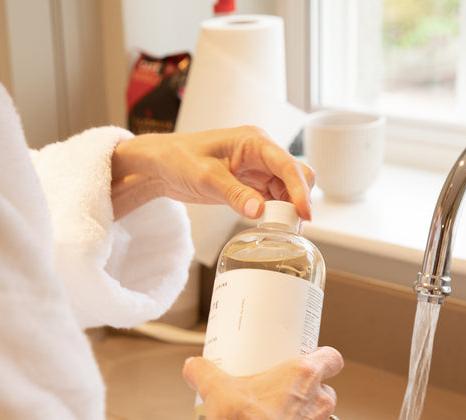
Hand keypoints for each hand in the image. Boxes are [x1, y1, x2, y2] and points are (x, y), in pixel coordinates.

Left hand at [111, 126, 313, 220]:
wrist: (160, 165)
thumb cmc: (179, 158)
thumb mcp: (205, 177)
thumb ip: (234, 193)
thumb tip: (260, 210)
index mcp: (254, 141)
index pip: (287, 165)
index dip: (300, 190)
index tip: (304, 214)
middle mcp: (261, 153)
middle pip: (296, 175)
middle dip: (299, 200)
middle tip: (294, 228)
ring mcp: (258, 168)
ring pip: (288, 189)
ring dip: (289, 209)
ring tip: (284, 232)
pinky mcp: (252, 184)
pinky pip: (273, 198)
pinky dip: (277, 213)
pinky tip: (273, 226)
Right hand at [182, 347, 343, 419]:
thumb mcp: (216, 388)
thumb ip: (204, 371)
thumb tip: (193, 366)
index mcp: (303, 375)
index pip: (331, 358)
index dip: (324, 360)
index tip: (312, 363)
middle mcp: (320, 402)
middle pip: (327, 390)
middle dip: (310, 394)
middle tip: (286, 398)